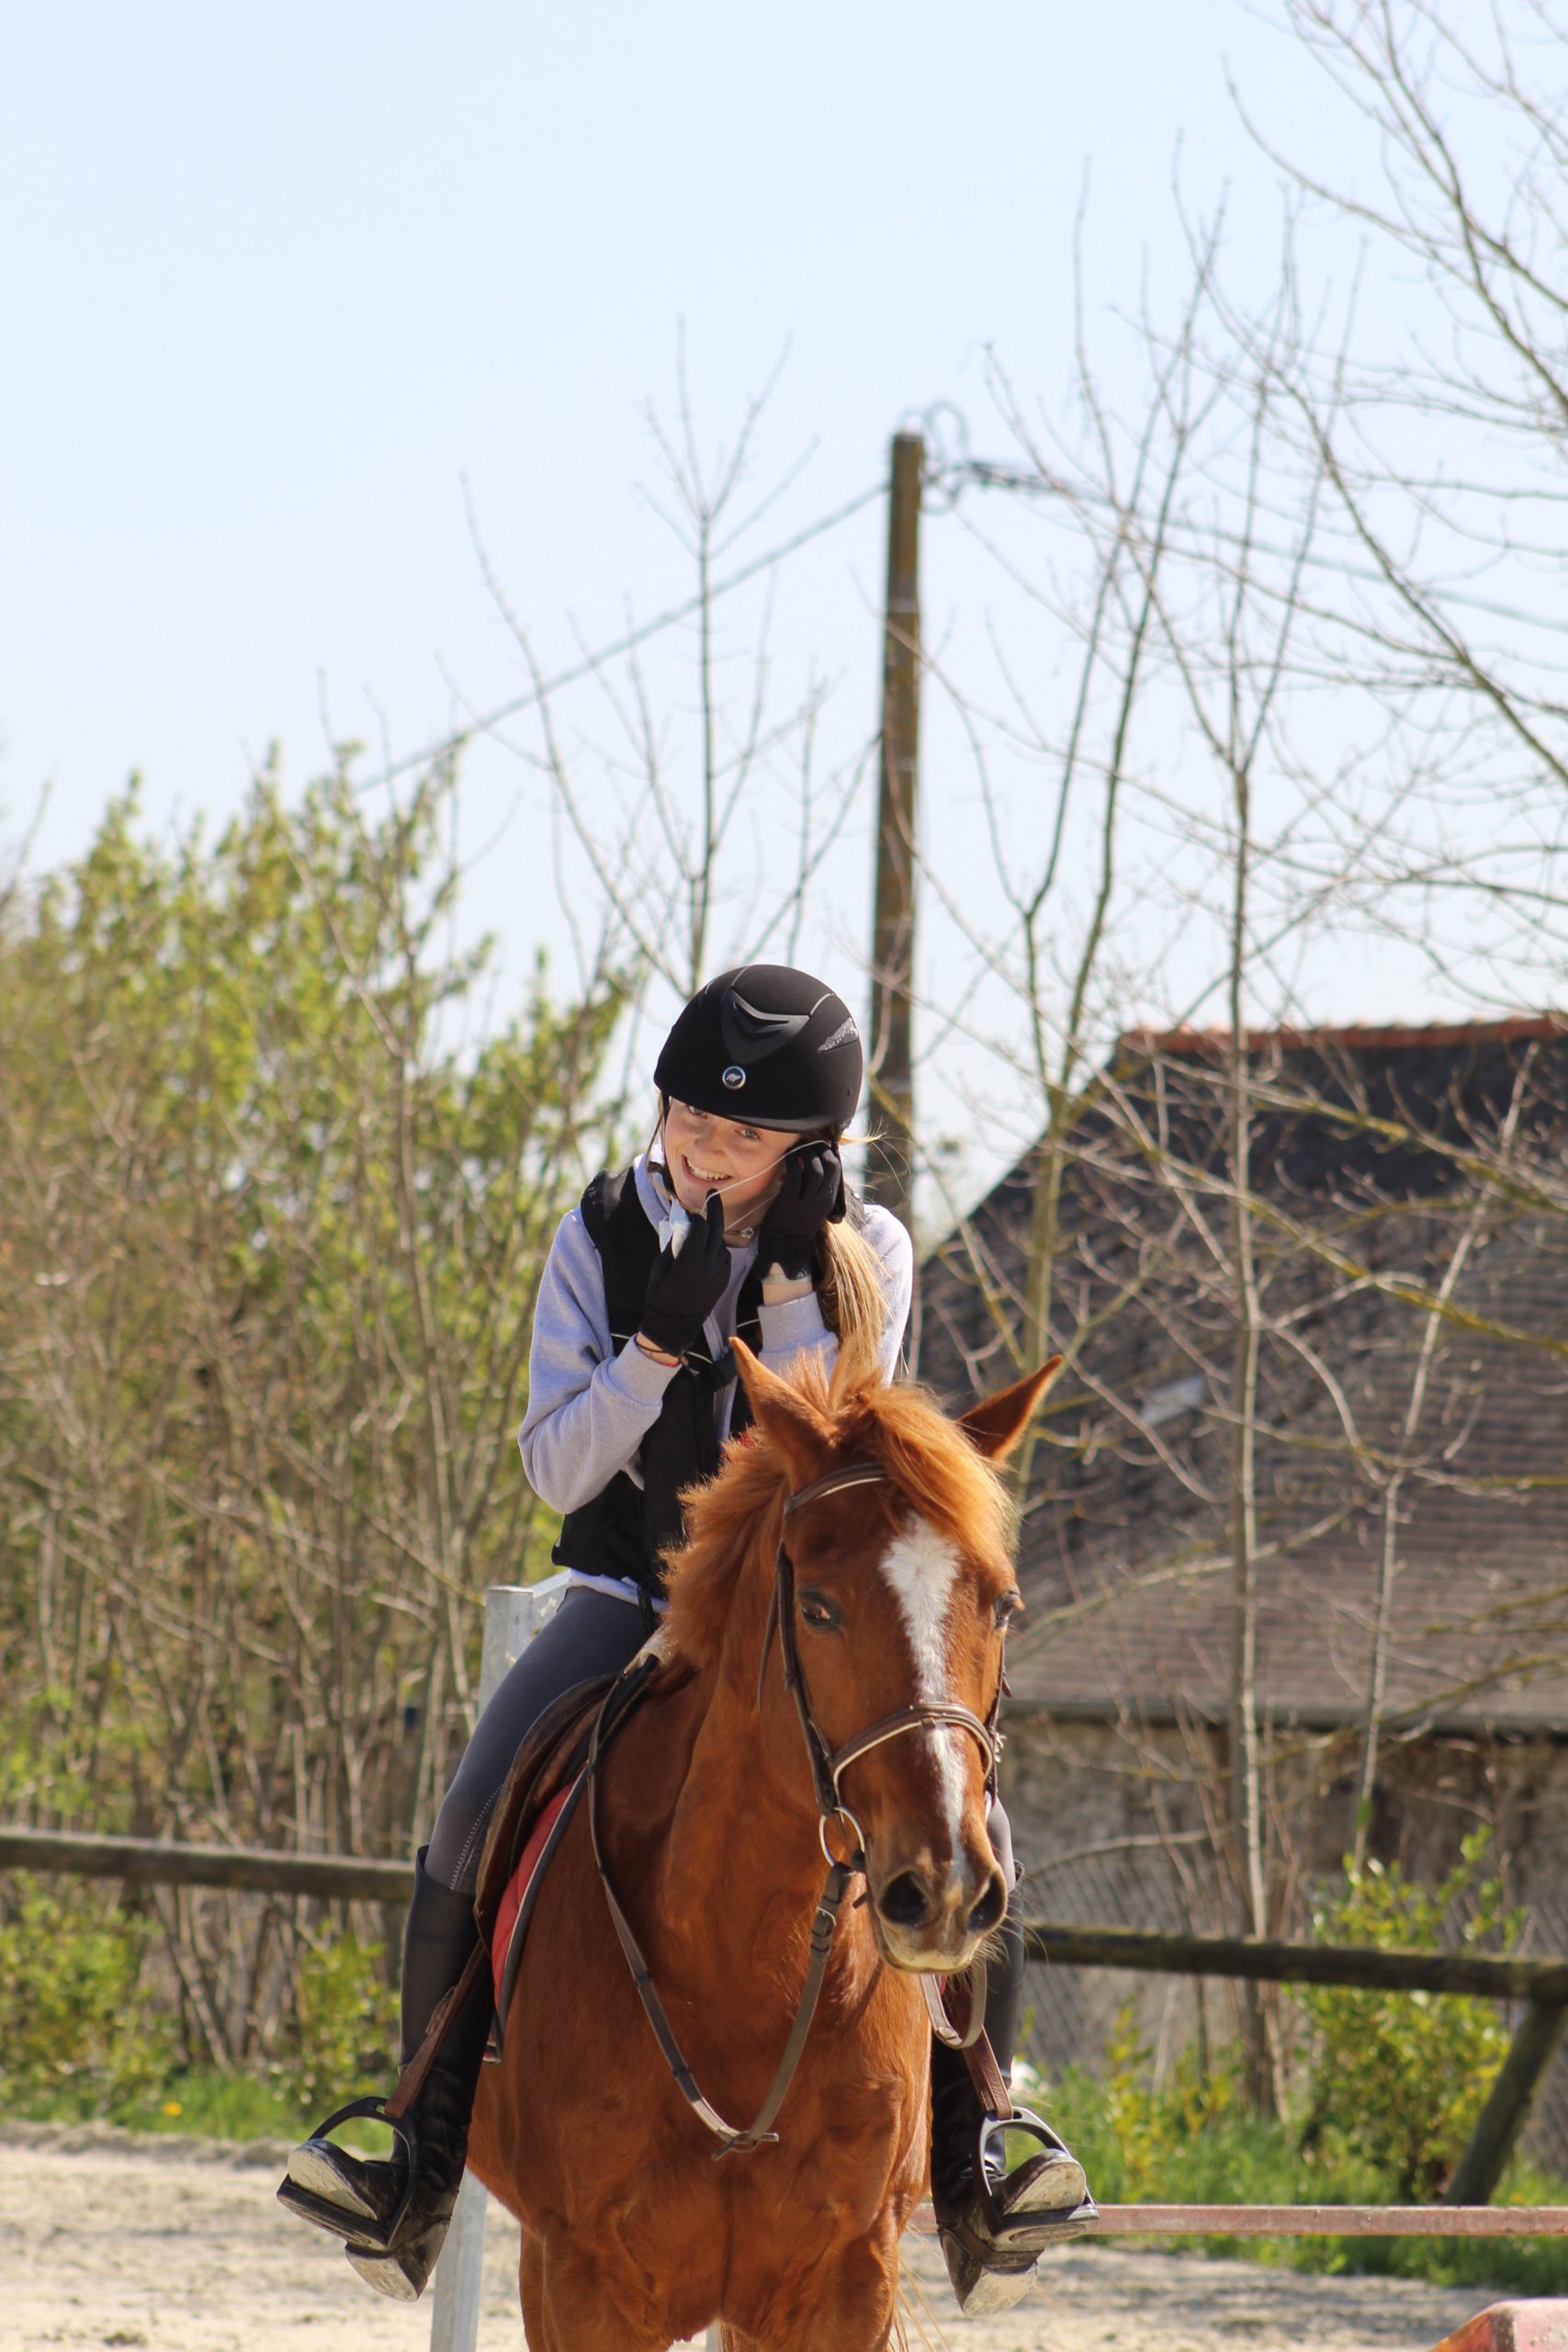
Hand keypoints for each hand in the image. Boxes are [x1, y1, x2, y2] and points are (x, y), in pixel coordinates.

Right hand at [639, 1194, 729, 1358]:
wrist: (673, 1325)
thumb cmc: (660, 1295)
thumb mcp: (660, 1267)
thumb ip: (672, 1245)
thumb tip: (681, 1226)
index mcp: (690, 1260)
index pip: (701, 1227)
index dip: (695, 1216)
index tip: (689, 1213)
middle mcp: (709, 1264)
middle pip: (717, 1229)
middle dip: (715, 1209)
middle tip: (713, 1195)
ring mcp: (719, 1273)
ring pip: (721, 1243)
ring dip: (714, 1233)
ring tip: (703, 1232)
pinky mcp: (724, 1281)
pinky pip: (724, 1257)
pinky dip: (717, 1249)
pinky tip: (707, 1249)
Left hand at [757, 1143, 842, 1283]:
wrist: (784, 1245)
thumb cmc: (796, 1223)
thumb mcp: (813, 1206)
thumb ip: (816, 1188)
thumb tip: (813, 1164)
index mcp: (828, 1199)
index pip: (836, 1169)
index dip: (827, 1153)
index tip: (817, 1147)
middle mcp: (821, 1198)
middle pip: (830, 1165)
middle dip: (819, 1149)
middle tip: (807, 1144)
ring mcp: (807, 1200)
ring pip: (815, 1169)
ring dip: (806, 1153)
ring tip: (797, 1148)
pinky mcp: (790, 1200)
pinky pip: (795, 1175)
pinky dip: (792, 1161)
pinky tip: (787, 1157)